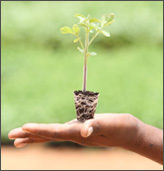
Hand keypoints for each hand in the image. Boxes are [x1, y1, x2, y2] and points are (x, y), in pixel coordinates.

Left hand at [8, 113, 139, 147]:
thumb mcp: (110, 124)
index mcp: (79, 134)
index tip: (23, 128)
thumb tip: (84, 131)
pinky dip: (49, 130)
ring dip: (36, 135)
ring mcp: (77, 133)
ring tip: (21, 137)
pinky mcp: (80, 129)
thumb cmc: (121, 127)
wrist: (128, 132)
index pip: (56, 132)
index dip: (40, 130)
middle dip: (30, 136)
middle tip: (11, 137)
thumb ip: (96, 126)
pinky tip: (45, 131)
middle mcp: (75, 135)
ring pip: (53, 134)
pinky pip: (61, 130)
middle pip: (49, 135)